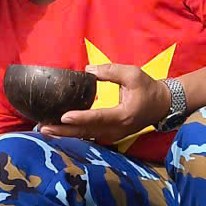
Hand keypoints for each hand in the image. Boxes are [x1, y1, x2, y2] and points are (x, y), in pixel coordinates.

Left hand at [41, 63, 162, 144]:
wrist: (162, 105)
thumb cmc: (148, 88)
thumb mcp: (132, 74)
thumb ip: (110, 71)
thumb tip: (88, 69)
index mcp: (123, 115)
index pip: (98, 117)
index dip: (80, 117)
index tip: (64, 116)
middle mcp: (117, 129)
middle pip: (86, 132)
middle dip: (64, 131)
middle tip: (43, 128)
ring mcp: (113, 135)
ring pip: (85, 136)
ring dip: (65, 134)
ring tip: (45, 130)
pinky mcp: (110, 135)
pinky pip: (89, 135)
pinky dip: (73, 134)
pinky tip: (59, 131)